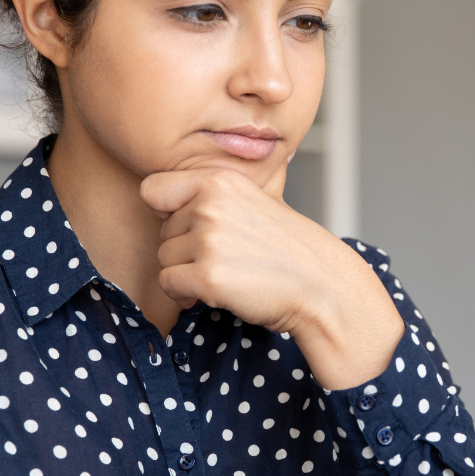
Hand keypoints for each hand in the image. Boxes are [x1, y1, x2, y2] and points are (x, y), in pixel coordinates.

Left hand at [140, 167, 403, 389]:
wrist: (322, 285)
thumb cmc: (289, 248)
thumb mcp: (254, 201)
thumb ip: (212, 194)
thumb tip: (161, 195)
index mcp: (219, 181)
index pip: (153, 189)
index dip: (166, 212)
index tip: (191, 227)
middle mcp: (210, 205)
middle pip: (162, 231)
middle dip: (184, 249)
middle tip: (222, 259)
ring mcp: (208, 240)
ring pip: (164, 259)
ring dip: (186, 274)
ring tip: (224, 275)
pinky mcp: (207, 276)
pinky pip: (169, 285)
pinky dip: (187, 294)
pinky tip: (216, 293)